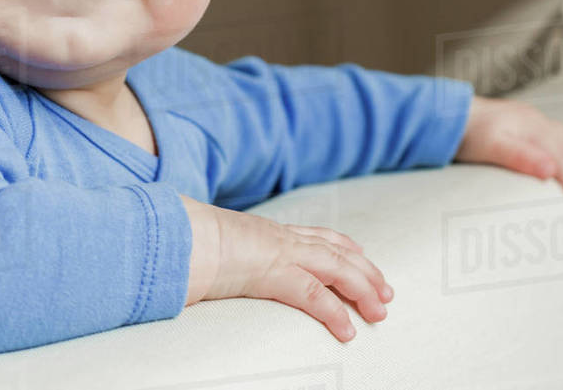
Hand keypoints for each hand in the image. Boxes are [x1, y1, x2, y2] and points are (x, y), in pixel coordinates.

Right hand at [179, 195, 391, 341]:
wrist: (175, 236)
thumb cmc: (185, 243)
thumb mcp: (212, 247)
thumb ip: (223, 255)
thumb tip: (212, 267)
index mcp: (267, 231)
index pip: (315, 234)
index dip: (343, 245)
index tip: (362, 254)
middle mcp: (279, 237)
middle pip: (336, 250)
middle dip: (365, 271)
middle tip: (387, 292)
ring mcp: (279, 252)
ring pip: (336, 268)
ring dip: (363, 289)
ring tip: (380, 311)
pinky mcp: (273, 272)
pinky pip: (313, 295)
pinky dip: (334, 312)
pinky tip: (347, 331)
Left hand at [453, 96, 562, 204]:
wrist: (450, 113)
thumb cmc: (469, 132)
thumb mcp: (491, 147)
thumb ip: (520, 158)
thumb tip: (551, 170)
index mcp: (531, 127)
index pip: (561, 156)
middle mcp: (536, 121)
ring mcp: (532, 120)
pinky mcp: (527, 123)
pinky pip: (559, 136)